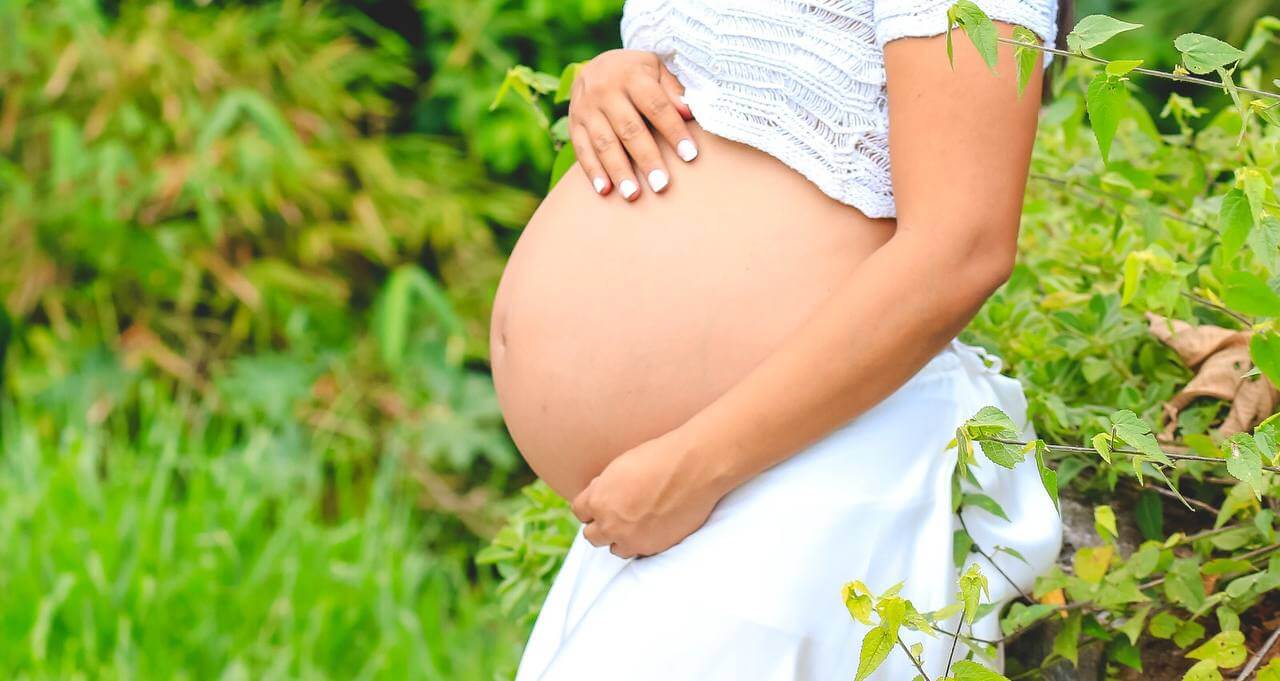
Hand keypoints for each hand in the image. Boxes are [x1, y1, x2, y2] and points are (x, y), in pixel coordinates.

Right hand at [568, 48, 698, 200]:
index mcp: (632, 75)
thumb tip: (690, 113)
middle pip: (629, 128)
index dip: (673, 131)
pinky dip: (593, 171)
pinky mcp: (574, 124)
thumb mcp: (657, 69)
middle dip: (646, 158)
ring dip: (618, 170)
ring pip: (604, 142)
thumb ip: (673, 89)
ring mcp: (586, 108)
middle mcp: (605, 90)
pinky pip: (582, 149)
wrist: (596, 66)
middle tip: (661, 185)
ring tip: (634, 195)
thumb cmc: (637, 73)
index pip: (656, 106)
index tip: (689, 155)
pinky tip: (605, 190)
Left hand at [571, 428, 725, 558]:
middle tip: (617, 515)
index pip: (579, 512)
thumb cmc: (659, 458)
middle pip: (592, 536)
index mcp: (598, 499)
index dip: (591, 506)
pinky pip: (639, 552)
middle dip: (602, 525)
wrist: (695, 467)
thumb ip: (604, 487)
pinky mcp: (654, 547)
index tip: (602, 503)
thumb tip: (598, 495)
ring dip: (621, 538)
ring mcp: (632, 539)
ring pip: (615, 549)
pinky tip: (653, 527)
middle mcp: (611, 523)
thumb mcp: (620, 466)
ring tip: (636, 523)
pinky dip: (642, 542)